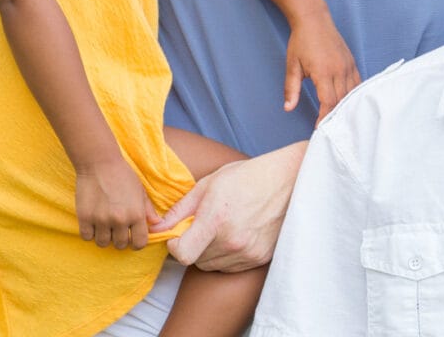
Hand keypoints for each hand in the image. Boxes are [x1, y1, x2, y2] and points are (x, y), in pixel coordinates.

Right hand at [75, 156, 156, 249]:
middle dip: (120, 239)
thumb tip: (157, 224)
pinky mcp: (84, 218)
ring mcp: (101, 220)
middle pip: (120, 245)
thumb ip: (148, 209)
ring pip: (103, 243)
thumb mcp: (140, 190)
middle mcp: (119, 220)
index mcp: (136, 213)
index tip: (132, 238)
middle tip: (117, 228)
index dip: (137, 243)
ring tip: (105, 224)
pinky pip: (87, 237)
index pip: (140, 243)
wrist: (99, 162)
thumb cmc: (123, 175)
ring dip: (104, 236)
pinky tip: (93, 222)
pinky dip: (90, 232)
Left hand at [154, 141, 306, 271]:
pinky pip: (232, 266)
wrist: (286, 181)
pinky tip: (238, 233)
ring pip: (213, 264)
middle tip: (205, 225)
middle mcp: (232, 240)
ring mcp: (247, 252)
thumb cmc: (245, 177)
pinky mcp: (259, 259)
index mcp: (216, 219)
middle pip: (196, 260)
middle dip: (193, 246)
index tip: (179, 234)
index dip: (175, 246)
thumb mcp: (209, 184)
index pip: (182, 254)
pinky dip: (228, 255)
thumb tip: (157, 227)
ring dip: (211, 251)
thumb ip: (180, 209)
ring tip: (224, 226)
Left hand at [284, 7, 360, 121]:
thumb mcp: (292, 65)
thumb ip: (291, 88)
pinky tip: (348, 104)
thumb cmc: (300, 41)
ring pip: (351, 94)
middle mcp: (340, 69)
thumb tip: (288, 108)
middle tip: (329, 129)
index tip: (319, 129)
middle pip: (341, 101)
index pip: (328, 102)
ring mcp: (348, 65)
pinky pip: (357, 84)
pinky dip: (353, 96)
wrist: (314, 18)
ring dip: (345, 108)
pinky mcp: (352, 62)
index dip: (324, 118)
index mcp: (324, 72)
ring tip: (339, 120)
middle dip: (335, 117)